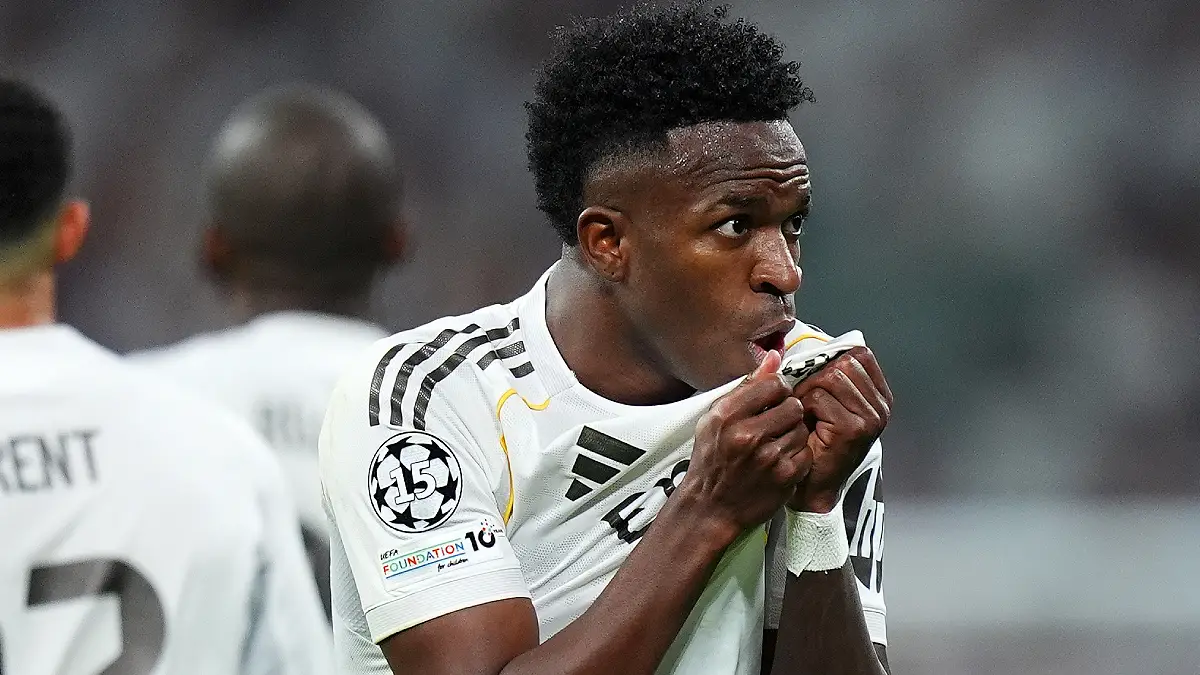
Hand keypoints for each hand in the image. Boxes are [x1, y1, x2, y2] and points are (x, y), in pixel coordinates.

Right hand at [678, 350, 812, 541]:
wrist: (709, 509)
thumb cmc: (711, 461)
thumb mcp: (715, 420)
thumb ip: (746, 388)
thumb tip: (774, 357)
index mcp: (726, 415)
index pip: (773, 384)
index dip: (777, 391)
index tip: (772, 401)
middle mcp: (747, 435)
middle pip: (792, 405)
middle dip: (788, 412)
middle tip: (776, 423)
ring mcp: (768, 458)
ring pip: (801, 428)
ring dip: (793, 434)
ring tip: (776, 444)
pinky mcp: (784, 477)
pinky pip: (805, 452)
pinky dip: (796, 456)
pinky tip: (780, 460)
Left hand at [789, 347, 891, 512]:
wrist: (812, 489)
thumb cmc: (814, 446)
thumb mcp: (829, 405)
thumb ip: (829, 376)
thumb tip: (812, 348)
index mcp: (879, 397)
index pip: (859, 354)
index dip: (831, 358)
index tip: (814, 376)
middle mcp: (881, 407)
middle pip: (843, 362)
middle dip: (815, 376)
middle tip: (804, 399)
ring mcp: (871, 418)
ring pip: (829, 377)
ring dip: (807, 392)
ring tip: (804, 413)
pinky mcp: (854, 429)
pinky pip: (818, 397)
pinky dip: (803, 407)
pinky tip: (805, 426)